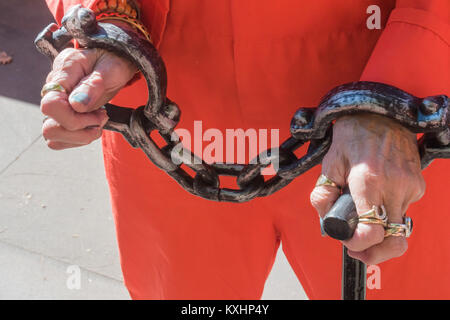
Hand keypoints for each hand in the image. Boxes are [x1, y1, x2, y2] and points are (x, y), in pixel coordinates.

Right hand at [40, 46, 136, 149]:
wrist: (114, 61)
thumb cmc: (113, 62)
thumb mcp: (111, 69)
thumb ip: (93, 85)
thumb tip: (76, 105)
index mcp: (62, 73)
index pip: (51, 105)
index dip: (75, 118)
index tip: (101, 113)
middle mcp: (53, 90)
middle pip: (50, 127)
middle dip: (81, 130)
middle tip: (102, 118)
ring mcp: (55, 104)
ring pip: (53, 137)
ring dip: (80, 137)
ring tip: (98, 122)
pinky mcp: (60, 115)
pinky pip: (59, 139)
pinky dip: (78, 139)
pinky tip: (92, 125)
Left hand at [310, 113, 425, 264]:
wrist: (380, 114)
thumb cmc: (352, 137)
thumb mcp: (329, 164)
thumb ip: (323, 196)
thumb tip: (327, 224)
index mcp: (368, 180)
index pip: (372, 231)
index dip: (359, 244)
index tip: (348, 243)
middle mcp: (394, 186)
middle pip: (394, 240)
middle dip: (375, 253)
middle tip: (358, 252)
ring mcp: (410, 186)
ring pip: (399, 227)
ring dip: (381, 232)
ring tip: (362, 218)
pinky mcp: (417, 185)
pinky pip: (403, 210)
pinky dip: (388, 213)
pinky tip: (374, 199)